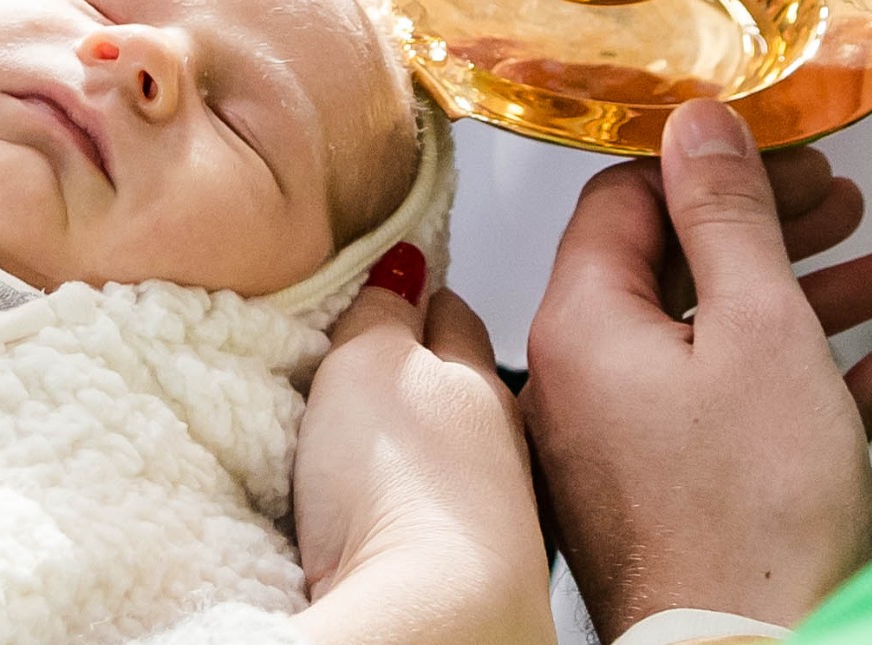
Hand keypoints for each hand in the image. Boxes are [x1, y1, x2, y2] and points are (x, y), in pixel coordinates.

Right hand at [293, 261, 554, 644]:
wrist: (441, 624)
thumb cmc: (409, 487)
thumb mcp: (370, 362)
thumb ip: (381, 311)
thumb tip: (401, 263)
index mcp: (481, 375)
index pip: (451, 311)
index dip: (419, 293)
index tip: (396, 283)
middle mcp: (501, 443)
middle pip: (457, 386)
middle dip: (423, 372)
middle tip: (372, 362)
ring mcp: (491, 514)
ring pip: (451, 457)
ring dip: (416, 449)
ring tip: (369, 446)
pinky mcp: (467, 577)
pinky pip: (435, 522)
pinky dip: (411, 511)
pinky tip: (386, 519)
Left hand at [523, 101, 871, 638]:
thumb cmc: (749, 517)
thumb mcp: (757, 327)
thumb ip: (727, 216)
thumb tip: (698, 124)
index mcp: (582, 326)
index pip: (623, 199)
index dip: (708, 164)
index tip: (783, 153)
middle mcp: (585, 382)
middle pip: (673, 267)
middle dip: (768, 229)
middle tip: (839, 202)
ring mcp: (626, 447)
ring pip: (715, 339)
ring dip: (804, 297)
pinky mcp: (672, 499)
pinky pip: (737, 413)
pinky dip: (807, 379)